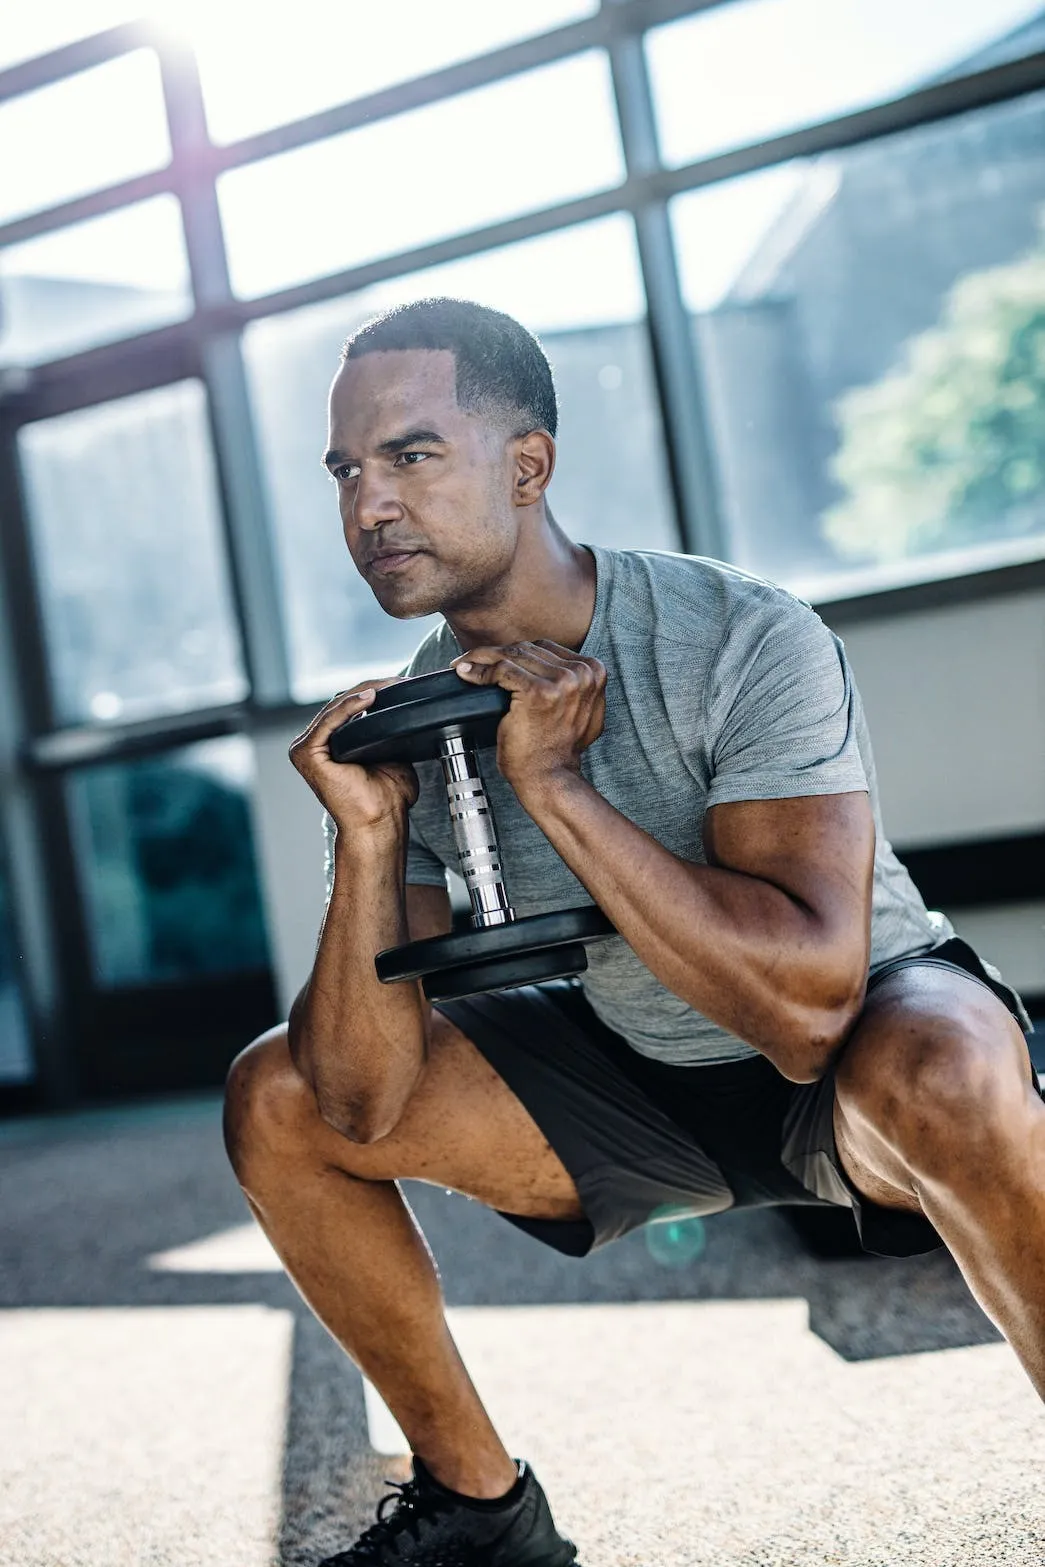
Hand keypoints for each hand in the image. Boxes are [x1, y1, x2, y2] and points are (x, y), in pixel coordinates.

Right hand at [289, 679, 417, 832]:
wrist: (379, 825)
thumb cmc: (386, 799)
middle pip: (341, 703)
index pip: (347, 707)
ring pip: (336, 707)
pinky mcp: (306, 753)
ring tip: (390, 686)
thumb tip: (401, 709)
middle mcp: (313, 744)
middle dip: (372, 688)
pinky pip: (330, 721)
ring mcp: (306, 748)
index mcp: (329, 744)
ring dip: (365, 692)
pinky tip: (371, 698)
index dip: (373, 692)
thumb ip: (387, 732)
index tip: (400, 684)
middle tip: (399, 681)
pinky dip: (350, 706)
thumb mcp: (391, 754)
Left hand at [451, 641, 605, 800]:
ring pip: (512, 656)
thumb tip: (549, 666)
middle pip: (529, 649)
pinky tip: (467, 673)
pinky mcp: (538, 691)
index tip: (496, 658)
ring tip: (465, 663)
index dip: (517, 651)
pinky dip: (480, 671)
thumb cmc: (555, 748)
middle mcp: (582, 673)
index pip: (546, 648)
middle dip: (496, 652)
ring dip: (483, 657)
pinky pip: (502, 670)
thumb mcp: (578, 709)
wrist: (550, 777)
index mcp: (594, 671)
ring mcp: (562, 681)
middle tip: (473, 659)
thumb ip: (572, 684)